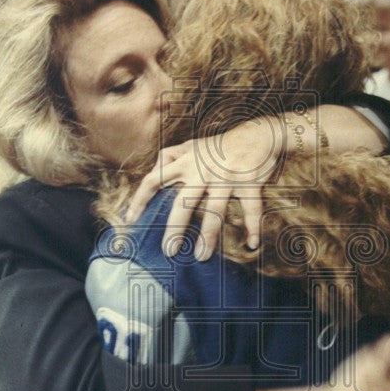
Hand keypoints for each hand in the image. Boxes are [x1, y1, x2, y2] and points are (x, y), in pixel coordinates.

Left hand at [124, 116, 286, 260]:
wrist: (258, 134)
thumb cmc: (220, 146)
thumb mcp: (193, 146)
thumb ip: (172, 157)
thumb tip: (153, 171)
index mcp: (186, 162)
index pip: (155, 179)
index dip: (140, 199)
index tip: (132, 219)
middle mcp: (203, 170)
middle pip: (183, 202)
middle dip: (174, 228)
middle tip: (168, 251)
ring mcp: (226, 177)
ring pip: (215, 210)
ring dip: (208, 236)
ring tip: (201, 256)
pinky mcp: (249, 181)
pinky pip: (251, 208)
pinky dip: (253, 227)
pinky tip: (252, 244)